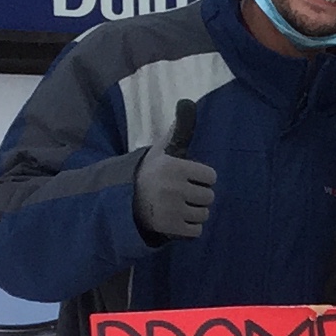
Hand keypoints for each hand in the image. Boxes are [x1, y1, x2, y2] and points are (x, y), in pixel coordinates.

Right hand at [134, 104, 216, 242]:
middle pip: (209, 197)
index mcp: (174, 167)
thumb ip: (176, 132)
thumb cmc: (150, 173)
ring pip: (204, 215)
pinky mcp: (170, 227)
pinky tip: (177, 219)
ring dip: (195, 213)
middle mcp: (173, 188)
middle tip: (182, 194)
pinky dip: (189, 228)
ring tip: (179, 206)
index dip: (202, 179)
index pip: (211, 177)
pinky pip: (196, 231)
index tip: (189, 179)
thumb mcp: (160, 151)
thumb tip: (187, 103)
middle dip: (199, 197)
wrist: (124, 200)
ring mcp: (171, 209)